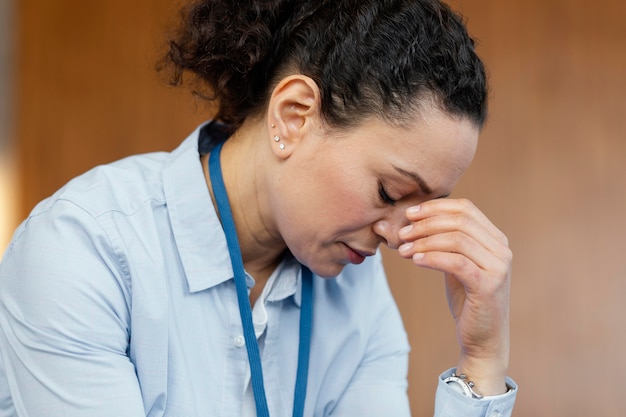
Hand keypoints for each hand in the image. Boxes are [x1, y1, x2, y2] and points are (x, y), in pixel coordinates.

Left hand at [397, 198, 510, 394]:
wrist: (483, 339)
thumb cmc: (467, 299)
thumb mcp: (456, 264)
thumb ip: (443, 242)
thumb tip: (407, 222)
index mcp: (495, 239)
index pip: (466, 208)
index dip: (435, 207)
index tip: (409, 213)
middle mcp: (501, 249)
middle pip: (460, 220)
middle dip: (426, 223)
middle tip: (402, 233)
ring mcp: (498, 267)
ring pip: (457, 240)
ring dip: (424, 241)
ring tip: (403, 250)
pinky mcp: (488, 285)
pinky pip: (456, 262)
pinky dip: (433, 257)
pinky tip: (416, 260)